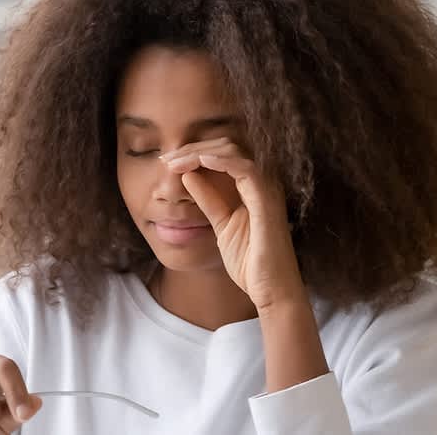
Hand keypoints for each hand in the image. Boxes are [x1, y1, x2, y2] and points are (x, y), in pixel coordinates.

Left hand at [161, 137, 305, 308]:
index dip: (193, 153)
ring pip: (233, 151)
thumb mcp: (221, 224)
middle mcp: (262, 181)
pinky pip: (245, 169)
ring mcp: (267, 188)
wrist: (271, 289)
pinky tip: (199, 162)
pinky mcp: (268, 200)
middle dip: (192, 149)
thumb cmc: (251, 261)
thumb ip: (208, 200)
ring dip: (199, 153)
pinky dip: (221, 161)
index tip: (167, 162)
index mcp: (252, 186)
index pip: (222, 155)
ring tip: (175, 161)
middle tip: (165, 160)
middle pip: (226, 147)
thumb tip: (188, 176)